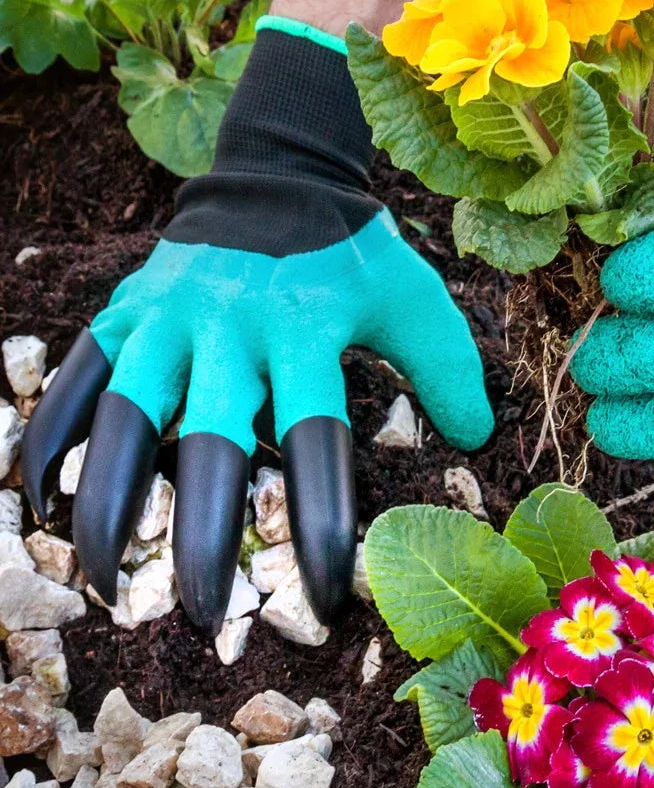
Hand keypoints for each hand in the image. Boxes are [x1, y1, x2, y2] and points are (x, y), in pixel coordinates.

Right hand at [22, 23, 492, 631]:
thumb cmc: (355, 253)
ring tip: (103, 581)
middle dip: (204, 537)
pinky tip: (41, 503)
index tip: (328, 596)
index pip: (315, 442)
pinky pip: (77, 379)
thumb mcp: (415, 300)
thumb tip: (476, 440)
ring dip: (109, 503)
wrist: (278, 174)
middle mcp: (229, 329)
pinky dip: (52, 438)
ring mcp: (167, 318)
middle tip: (208, 613)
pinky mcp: (125, 310)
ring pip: (125, 419)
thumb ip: (448, 367)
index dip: (321, 524)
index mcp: (305, 332)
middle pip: (210, 445)